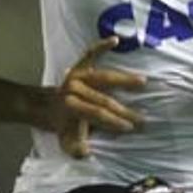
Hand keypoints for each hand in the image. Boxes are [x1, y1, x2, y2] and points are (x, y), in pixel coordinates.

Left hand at [42, 38, 144, 158]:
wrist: (49, 108)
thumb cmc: (65, 126)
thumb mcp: (67, 142)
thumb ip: (75, 148)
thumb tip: (85, 152)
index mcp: (70, 106)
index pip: (96, 113)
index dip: (114, 121)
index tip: (130, 127)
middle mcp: (73, 88)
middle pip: (103, 98)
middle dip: (124, 110)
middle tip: (142, 117)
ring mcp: (76, 75)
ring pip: (103, 76)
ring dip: (124, 79)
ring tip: (142, 83)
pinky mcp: (80, 65)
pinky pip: (91, 53)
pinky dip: (102, 46)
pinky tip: (116, 40)